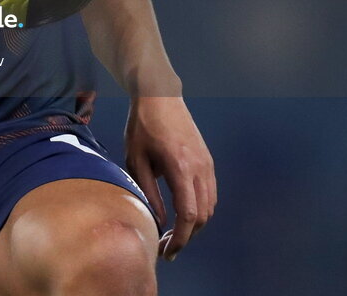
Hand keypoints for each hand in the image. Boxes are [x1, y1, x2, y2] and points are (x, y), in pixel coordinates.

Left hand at [124, 95, 215, 261]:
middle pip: (202, 216)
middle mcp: (199, 167)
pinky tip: (184, 211)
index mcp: (180, 167)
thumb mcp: (136, 159)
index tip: (168, 251)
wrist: (159, 94)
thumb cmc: (142, 125)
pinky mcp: (207, 160)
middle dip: (186, 236)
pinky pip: (210, 193)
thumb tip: (159, 221)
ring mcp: (207, 163)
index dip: (180, 239)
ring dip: (194, 224)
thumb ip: (148, 192)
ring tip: (174, 231)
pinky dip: (200, 208)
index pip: (188, 215)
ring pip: (210, 207)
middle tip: (166, 246)